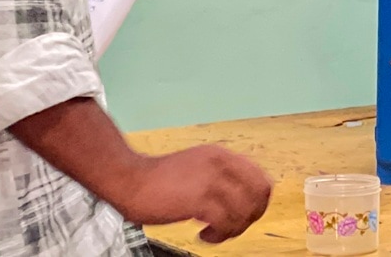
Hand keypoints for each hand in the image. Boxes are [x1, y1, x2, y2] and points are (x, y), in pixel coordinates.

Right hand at [111, 146, 273, 243]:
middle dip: (251, 216)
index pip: (261, 178)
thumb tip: (238, 196)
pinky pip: (225, 223)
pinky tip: (204, 235)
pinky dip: (218, 236)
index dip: (258, 201)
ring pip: (245, 211)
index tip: (245, 212)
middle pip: (260, 194)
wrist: (129, 178)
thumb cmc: (156, 177)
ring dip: (233, 229)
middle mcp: (220, 165)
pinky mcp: (199, 200)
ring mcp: (211, 181)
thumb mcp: (197, 165)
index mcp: (221, 156)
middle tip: (234, 225)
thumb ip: (218, 175)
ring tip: (215, 232)